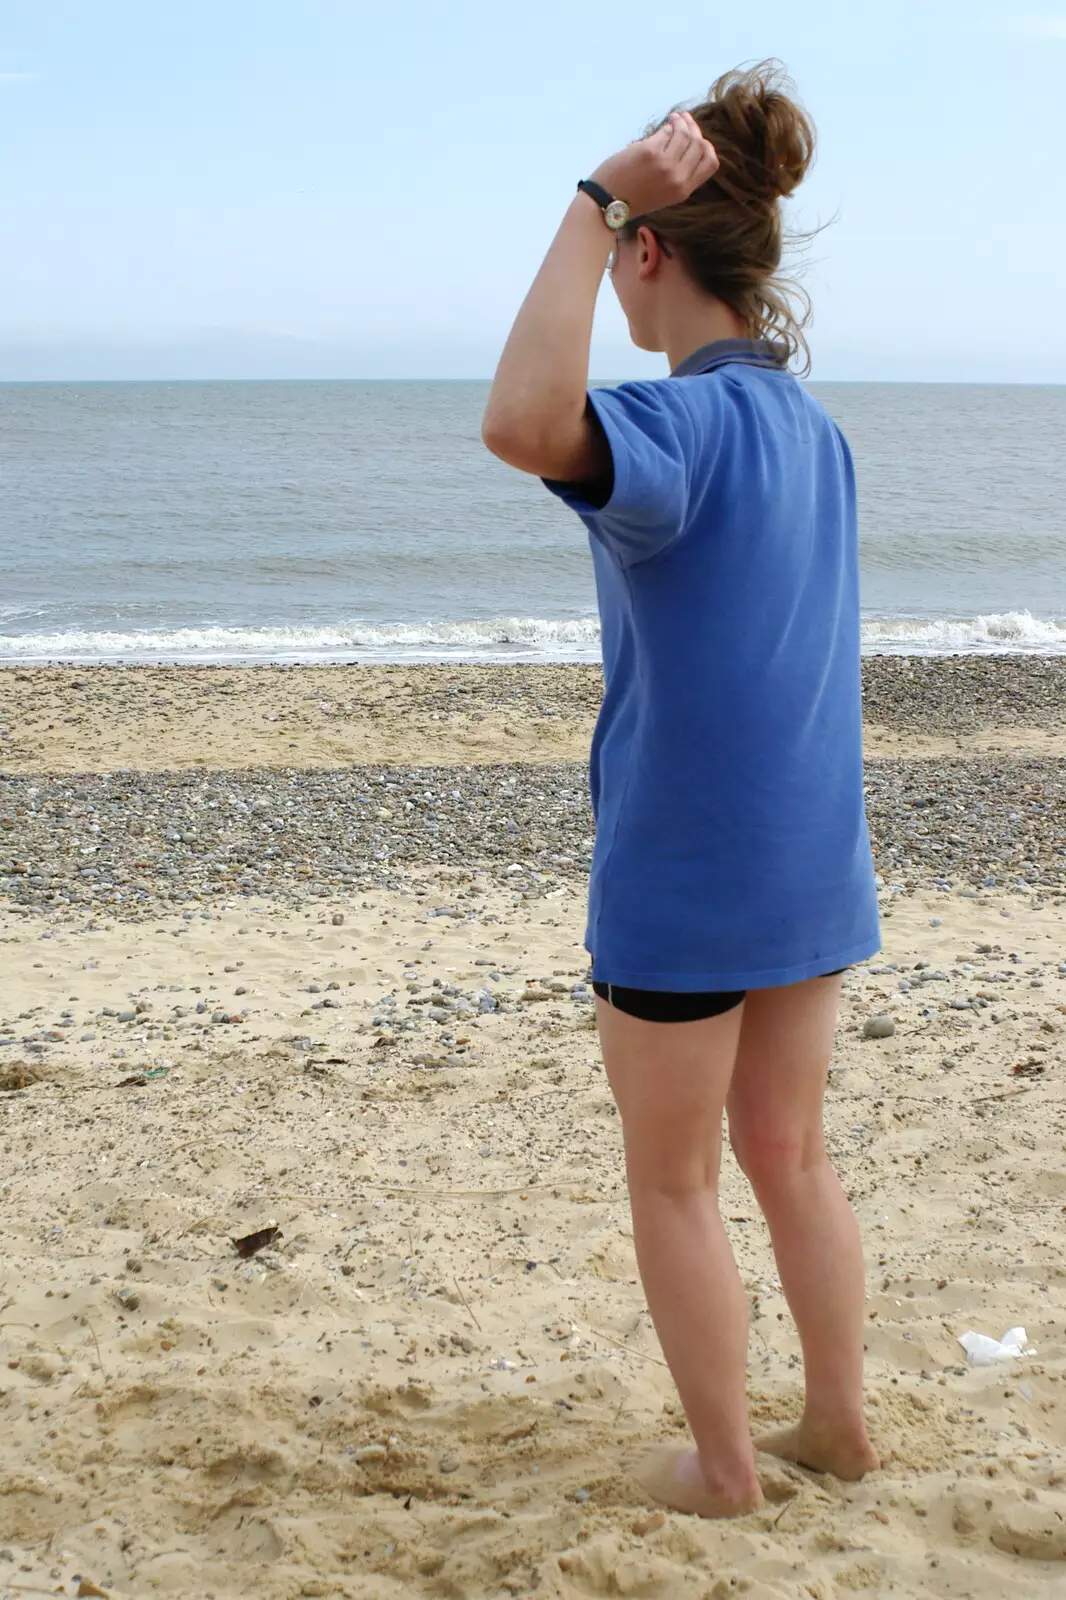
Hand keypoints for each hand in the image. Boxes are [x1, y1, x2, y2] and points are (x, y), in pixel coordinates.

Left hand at [588, 111, 718, 216]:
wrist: (607, 203)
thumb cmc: (633, 198)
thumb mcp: (664, 194)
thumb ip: (678, 174)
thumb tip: (686, 140)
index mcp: (683, 191)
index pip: (711, 164)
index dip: (708, 147)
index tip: (700, 138)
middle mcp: (678, 178)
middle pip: (699, 145)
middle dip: (695, 129)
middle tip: (685, 121)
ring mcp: (664, 164)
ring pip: (684, 134)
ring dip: (681, 122)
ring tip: (675, 118)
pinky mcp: (649, 152)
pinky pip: (665, 132)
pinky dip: (667, 125)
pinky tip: (664, 124)